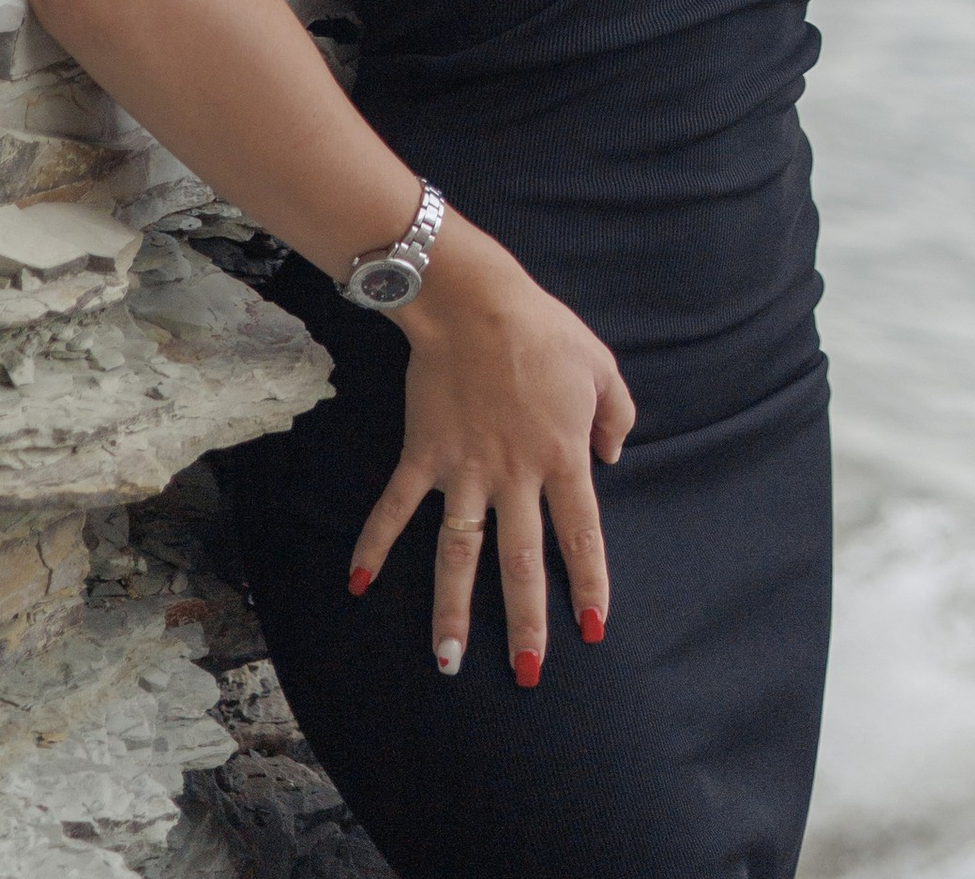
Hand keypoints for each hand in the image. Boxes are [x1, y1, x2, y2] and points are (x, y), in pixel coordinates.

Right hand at [348, 214, 634, 679]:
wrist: (475, 302)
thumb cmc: (543, 330)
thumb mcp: (601, 365)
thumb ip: (616, 414)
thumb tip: (612, 455)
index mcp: (562, 455)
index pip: (580, 533)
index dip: (588, 583)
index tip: (592, 629)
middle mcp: (514, 475)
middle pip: (521, 561)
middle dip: (526, 622)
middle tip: (529, 673)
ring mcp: (465, 470)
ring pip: (459, 554)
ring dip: (452, 610)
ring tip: (448, 662)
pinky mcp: (424, 454)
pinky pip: (396, 507)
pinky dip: (374, 543)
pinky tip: (358, 583)